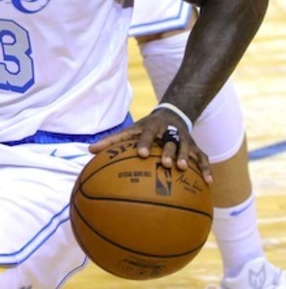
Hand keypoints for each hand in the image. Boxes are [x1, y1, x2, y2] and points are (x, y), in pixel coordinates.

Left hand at [89, 110, 211, 183]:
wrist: (171, 115)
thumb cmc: (144, 129)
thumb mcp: (129, 131)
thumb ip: (111, 141)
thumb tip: (89, 151)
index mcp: (151, 127)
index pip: (146, 134)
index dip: (144, 143)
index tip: (140, 154)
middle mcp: (169, 132)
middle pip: (169, 140)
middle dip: (168, 151)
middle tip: (166, 164)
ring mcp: (184, 139)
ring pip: (187, 147)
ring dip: (187, 157)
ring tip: (184, 169)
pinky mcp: (196, 147)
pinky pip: (203, 158)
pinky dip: (207, 169)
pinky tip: (209, 183)